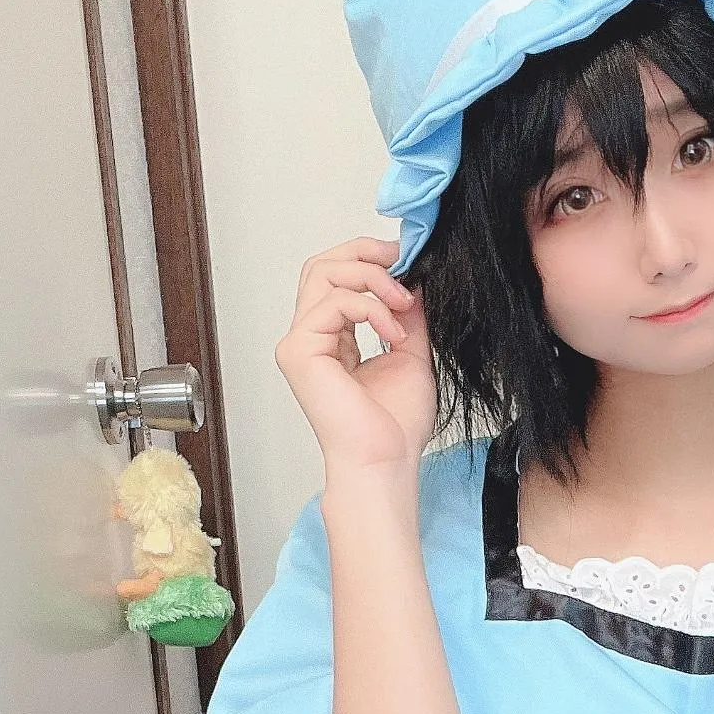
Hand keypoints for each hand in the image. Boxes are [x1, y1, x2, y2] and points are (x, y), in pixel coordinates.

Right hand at [274, 235, 436, 472]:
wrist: (386, 461)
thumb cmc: (395, 426)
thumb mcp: (410, 353)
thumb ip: (406, 315)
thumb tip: (413, 279)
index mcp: (332, 338)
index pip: (337, 277)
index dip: (369, 258)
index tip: (406, 258)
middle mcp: (310, 337)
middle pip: (322, 265)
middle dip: (364, 252)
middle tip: (402, 259)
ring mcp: (300, 342)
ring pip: (324, 273)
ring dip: (373, 278)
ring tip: (404, 303)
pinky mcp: (300, 351)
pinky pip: (334, 303)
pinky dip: (372, 308)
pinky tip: (395, 333)